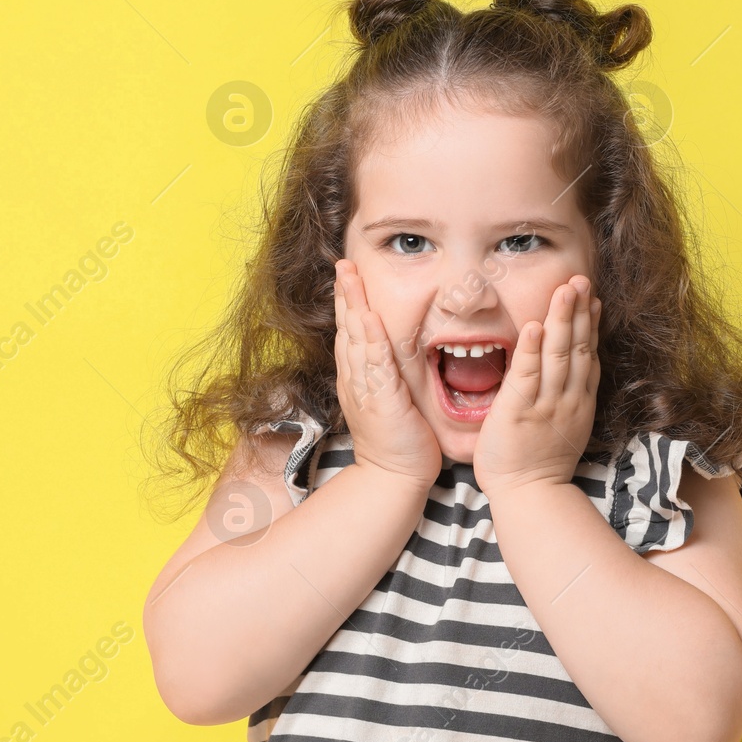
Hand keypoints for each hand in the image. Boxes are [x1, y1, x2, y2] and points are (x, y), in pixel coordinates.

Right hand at [333, 259, 441, 486]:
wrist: (394, 477)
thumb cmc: (398, 442)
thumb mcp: (387, 402)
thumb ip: (385, 378)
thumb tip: (389, 358)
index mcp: (357, 379)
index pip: (350, 333)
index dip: (348, 303)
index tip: (348, 276)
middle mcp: (355, 379)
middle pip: (347, 329)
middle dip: (345, 294)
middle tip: (343, 263)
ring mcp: (365, 388)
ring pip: (356, 339)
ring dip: (353, 305)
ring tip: (349, 276)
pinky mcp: (380, 399)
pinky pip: (374, 362)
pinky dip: (369, 338)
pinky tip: (366, 317)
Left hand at [472, 274, 600, 498]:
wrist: (530, 496)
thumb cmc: (541, 466)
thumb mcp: (567, 429)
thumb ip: (568, 400)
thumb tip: (571, 377)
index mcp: (578, 403)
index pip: (588, 356)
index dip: (591, 325)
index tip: (593, 299)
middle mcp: (567, 399)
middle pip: (577, 347)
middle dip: (579, 311)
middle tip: (581, 279)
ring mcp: (545, 404)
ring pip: (557, 354)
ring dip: (561, 319)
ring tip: (565, 290)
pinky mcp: (518, 410)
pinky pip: (527, 375)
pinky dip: (531, 350)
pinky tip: (533, 326)